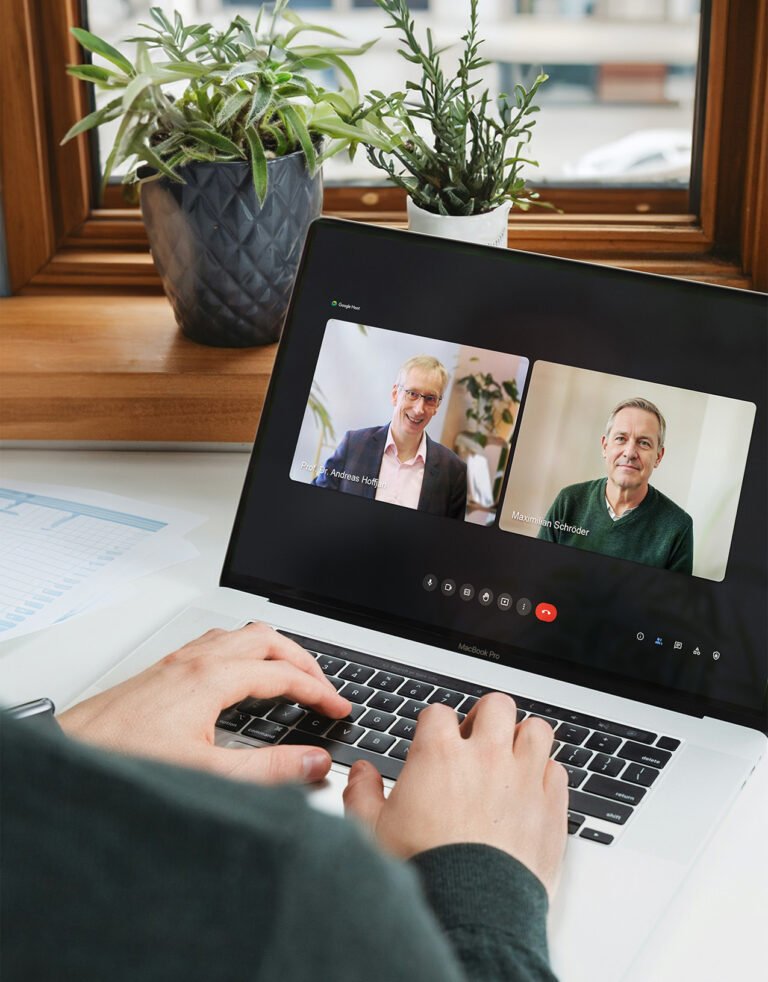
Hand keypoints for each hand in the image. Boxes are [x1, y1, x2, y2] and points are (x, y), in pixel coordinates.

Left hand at [57, 623, 351, 784]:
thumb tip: (313, 761)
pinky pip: (217, 643)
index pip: (283, 675)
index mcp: (212, 677)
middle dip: (303, 661)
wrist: (71, 755)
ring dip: (273, 650)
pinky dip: (244, 652)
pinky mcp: (164, 669)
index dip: (319, 691)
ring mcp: (178, 660)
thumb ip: (269, 770)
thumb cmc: (125, 760)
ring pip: (241, 635)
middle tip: (323, 688)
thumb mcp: (208, 773)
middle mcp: (196, 659)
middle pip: (267, 639)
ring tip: (291, 675)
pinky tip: (239, 676)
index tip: (338, 708)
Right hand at [343, 693, 568, 897]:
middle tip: (478, 739)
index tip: (434, 742)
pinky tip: (531, 792)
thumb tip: (361, 774)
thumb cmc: (424, 871)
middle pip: (496, 705)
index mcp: (440, 755)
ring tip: (511, 759)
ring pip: (537, 731)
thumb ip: (362, 794)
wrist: (470, 913)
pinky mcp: (551, 808)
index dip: (434, 726)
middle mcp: (486, 758)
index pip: (439, 712)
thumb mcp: (373, 831)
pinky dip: (545, 777)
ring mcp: (524, 779)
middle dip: (486, 717)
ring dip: (523, 739)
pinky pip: (558, 772)